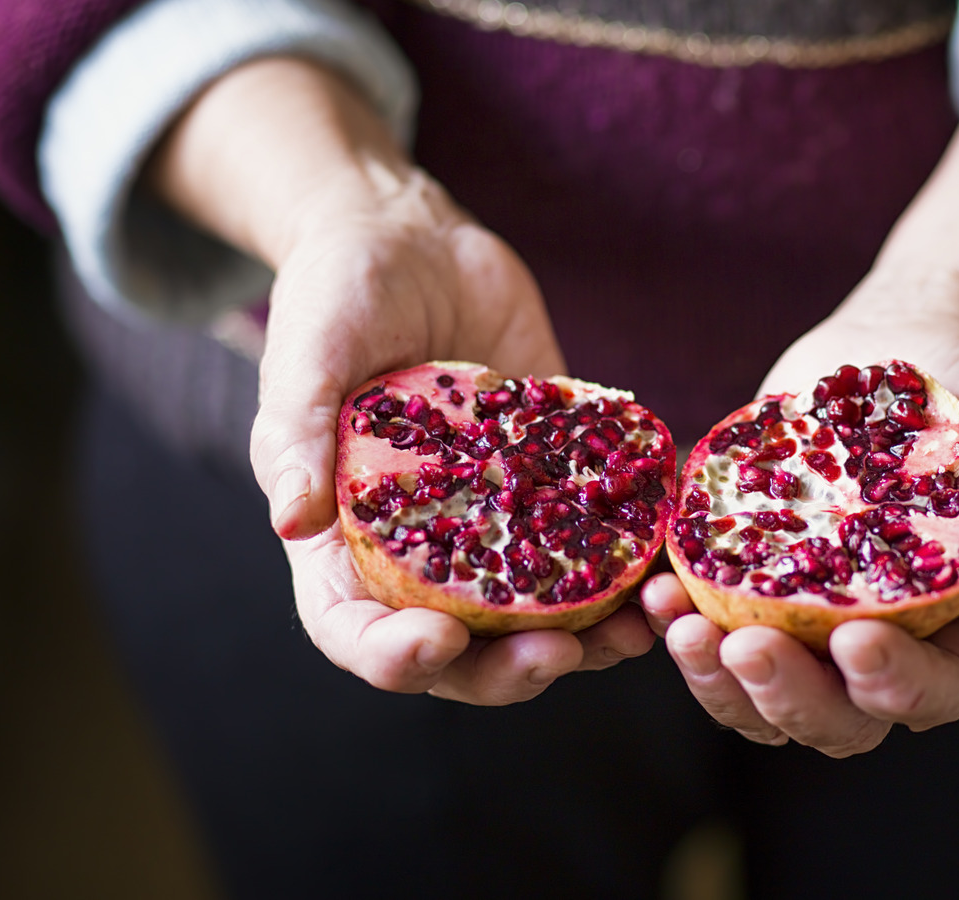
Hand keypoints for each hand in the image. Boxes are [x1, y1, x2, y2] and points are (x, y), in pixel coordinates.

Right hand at [260, 174, 655, 698]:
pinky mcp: (552, 485)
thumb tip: (291, 521)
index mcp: (345, 540)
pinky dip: (630, 564)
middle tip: (557, 656)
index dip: (394, 657)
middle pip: (462, 648)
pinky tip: (667, 563)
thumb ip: (299, 433)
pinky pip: (592, 541)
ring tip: (636, 632)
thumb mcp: (305, 356)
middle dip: (508, 667)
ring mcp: (495, 523)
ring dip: (590, 637)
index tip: (441, 643)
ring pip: (540, 613)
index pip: (357, 629)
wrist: (413, 240)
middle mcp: (424, 550)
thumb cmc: (335, 296)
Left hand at [639, 34, 958, 753]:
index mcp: (954, 637)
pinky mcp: (746, 581)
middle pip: (833, 718)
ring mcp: (803, 623)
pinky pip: (707, 625)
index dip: (897, 686)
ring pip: (756, 694)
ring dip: (714, 676)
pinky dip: (678, 618)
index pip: (934, 693)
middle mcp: (874, 648)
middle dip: (786, 696)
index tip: (857, 640)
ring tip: (681, 622)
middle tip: (745, 645)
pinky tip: (656, 586)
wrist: (905, 348)